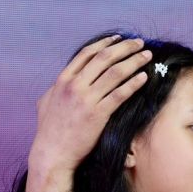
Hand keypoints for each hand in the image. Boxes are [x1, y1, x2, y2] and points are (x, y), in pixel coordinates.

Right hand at [28, 35, 150, 178]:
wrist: (53, 154)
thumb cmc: (49, 130)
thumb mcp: (46, 102)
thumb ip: (55, 88)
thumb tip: (62, 80)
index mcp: (63, 80)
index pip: (87, 53)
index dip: (105, 43)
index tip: (119, 38)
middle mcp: (74, 86)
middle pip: (104, 58)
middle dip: (125, 48)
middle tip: (139, 43)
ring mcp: (86, 100)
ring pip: (115, 73)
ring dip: (134, 61)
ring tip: (147, 57)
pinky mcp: (98, 114)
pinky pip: (120, 94)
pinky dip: (134, 83)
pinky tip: (144, 78)